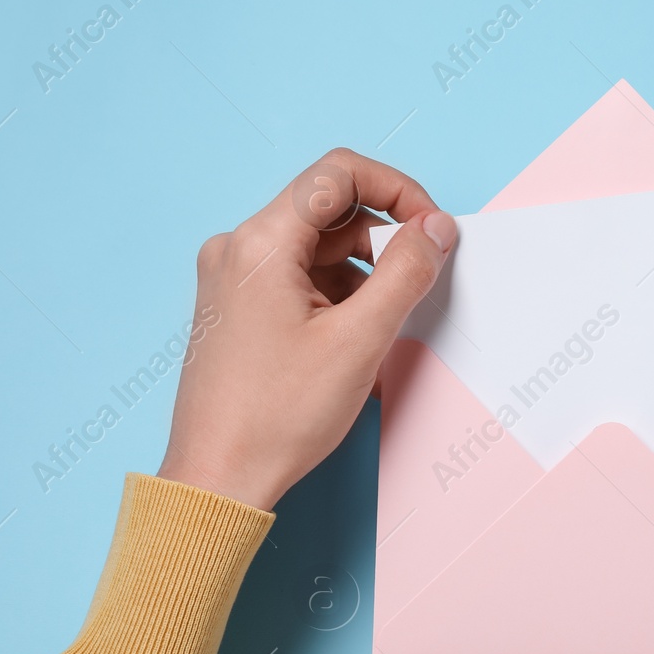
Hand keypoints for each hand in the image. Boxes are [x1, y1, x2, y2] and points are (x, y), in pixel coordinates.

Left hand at [157, 149, 455, 510]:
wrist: (218, 479)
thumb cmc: (275, 418)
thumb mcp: (359, 341)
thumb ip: (406, 273)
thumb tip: (436, 228)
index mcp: (259, 243)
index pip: (338, 174)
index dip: (398, 189)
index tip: (432, 227)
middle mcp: (237, 249)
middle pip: (328, 210)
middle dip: (383, 237)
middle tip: (421, 277)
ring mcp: (232, 279)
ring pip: (316, 247)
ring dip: (361, 270)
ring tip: (380, 323)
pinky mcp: (236, 308)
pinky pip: (297, 277)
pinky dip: (335, 294)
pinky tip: (352, 337)